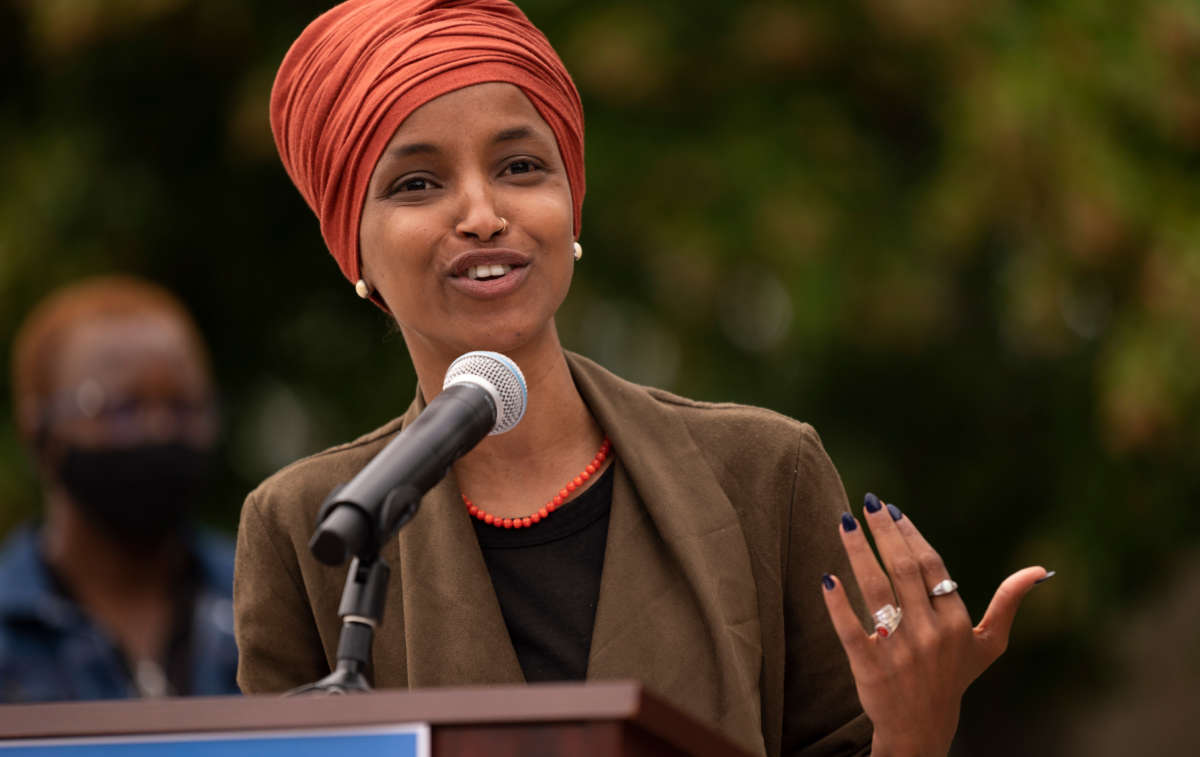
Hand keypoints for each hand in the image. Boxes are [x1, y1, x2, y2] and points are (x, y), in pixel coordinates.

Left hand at [820, 494, 1049, 756]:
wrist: (921, 729)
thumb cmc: (954, 677)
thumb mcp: (989, 645)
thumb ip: (1008, 604)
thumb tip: (1039, 570)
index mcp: (957, 623)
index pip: (931, 566)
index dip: (911, 535)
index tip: (893, 510)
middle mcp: (929, 634)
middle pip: (903, 569)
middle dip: (884, 532)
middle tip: (869, 502)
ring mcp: (899, 651)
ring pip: (875, 590)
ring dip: (858, 552)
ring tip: (845, 521)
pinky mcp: (869, 668)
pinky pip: (850, 630)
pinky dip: (838, 603)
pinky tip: (826, 577)